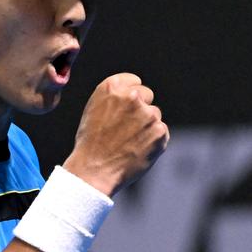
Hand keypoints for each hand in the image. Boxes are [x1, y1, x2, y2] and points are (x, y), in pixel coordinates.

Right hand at [63, 73, 168, 195]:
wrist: (94, 169)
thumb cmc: (90, 142)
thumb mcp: (94, 110)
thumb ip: (114, 98)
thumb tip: (133, 96)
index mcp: (111, 87)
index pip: (134, 81)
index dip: (130, 95)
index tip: (126, 107)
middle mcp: (131, 96)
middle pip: (147, 95)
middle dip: (140, 108)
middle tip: (127, 127)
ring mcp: (148, 114)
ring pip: (154, 115)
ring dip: (146, 126)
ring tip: (127, 142)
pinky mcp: (160, 131)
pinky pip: (161, 132)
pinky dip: (153, 141)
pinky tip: (136, 150)